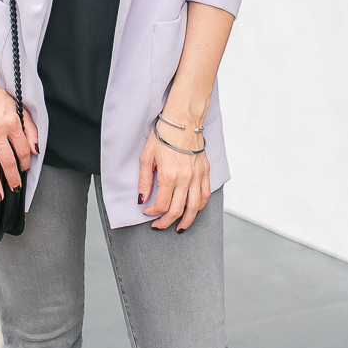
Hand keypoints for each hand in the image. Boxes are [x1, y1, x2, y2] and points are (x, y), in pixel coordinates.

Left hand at [137, 115, 210, 230]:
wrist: (182, 120)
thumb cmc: (163, 136)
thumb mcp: (146, 157)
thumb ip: (144, 181)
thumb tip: (142, 199)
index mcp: (169, 176)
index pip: (162, 205)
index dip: (153, 213)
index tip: (147, 212)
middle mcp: (185, 179)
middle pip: (178, 210)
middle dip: (167, 222)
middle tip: (159, 225)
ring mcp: (197, 176)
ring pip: (195, 207)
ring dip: (187, 220)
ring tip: (180, 227)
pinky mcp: (205, 171)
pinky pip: (205, 195)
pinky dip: (200, 206)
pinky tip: (193, 210)